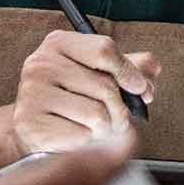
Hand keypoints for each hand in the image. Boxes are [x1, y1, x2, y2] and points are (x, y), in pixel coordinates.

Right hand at [6, 30, 161, 156]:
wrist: (34, 128)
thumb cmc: (70, 99)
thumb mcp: (98, 74)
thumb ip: (129, 67)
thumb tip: (152, 67)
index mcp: (58, 43)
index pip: (104, 50)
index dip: (129, 72)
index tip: (139, 87)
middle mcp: (41, 64)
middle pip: (105, 86)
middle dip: (121, 108)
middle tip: (118, 117)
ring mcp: (32, 93)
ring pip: (97, 114)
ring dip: (106, 127)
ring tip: (96, 127)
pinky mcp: (31, 123)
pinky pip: (82, 135)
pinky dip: (88, 141)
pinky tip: (77, 135)